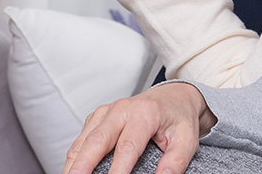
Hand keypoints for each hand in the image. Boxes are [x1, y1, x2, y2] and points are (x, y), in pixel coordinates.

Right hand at [62, 83, 211, 173]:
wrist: (175, 96)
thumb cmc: (179, 118)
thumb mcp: (187, 139)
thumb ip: (176, 161)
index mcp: (145, 113)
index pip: (127, 146)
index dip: (117, 170)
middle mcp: (122, 109)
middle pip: (97, 141)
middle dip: (83, 165)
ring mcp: (107, 111)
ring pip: (84, 140)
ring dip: (74, 163)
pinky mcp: (98, 116)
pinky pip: (82, 138)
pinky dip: (75, 156)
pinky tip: (75, 170)